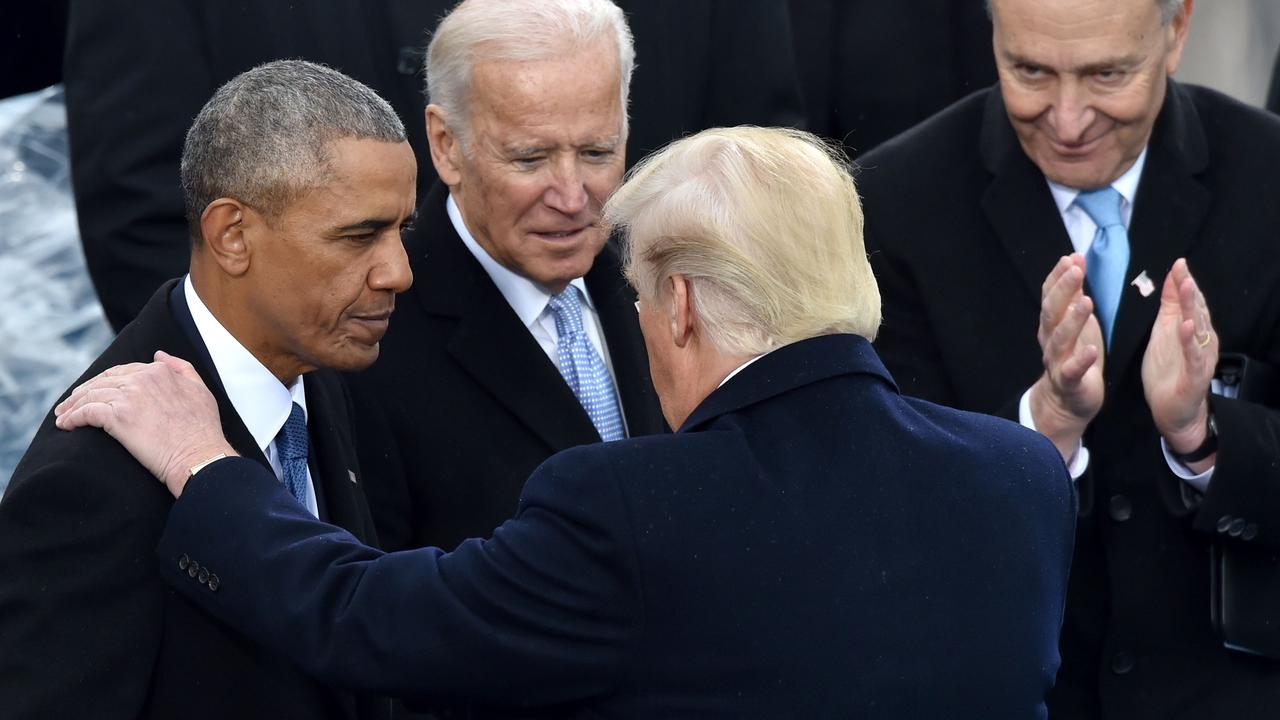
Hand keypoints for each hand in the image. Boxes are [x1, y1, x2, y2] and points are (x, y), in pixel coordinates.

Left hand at [55, 351, 235, 495]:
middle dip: (83, 392)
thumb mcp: (200, 390)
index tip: (94, 393)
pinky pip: (86, 412)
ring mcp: (129, 397)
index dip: (105, 381)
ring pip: (90, 395)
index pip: (122, 371)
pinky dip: (72, 418)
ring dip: (72, 406)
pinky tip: (66, 425)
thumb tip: (159, 355)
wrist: (199, 455)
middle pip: (101, 381)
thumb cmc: (203, 430)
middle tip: (70, 404)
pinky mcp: (117, 417)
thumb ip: (181, 368)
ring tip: (63, 416)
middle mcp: (142, 379)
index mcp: (159, 372)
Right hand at [1029, 254, 1105, 460]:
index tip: (1070, 257)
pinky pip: (1073, 370)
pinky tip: (1092, 349)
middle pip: (1053, 312)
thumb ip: (1071, 295)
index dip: (1058, 277)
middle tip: (1076, 270)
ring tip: (1087, 302)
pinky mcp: (1070, 382)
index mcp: (1051, 324)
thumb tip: (1073, 260)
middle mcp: (1050, 339)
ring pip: (1061, 339)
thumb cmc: (1073, 355)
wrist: (1066, 400)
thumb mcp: (1073, 322)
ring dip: (1073, 320)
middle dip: (1063, 290)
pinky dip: (1081, 360)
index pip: (1050, 296)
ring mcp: (1057, 360)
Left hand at [1142, 259, 1216, 462]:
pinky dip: (1190, 341)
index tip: (1178, 263)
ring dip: (1193, 309)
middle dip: (1190, 290)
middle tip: (1182, 269)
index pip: (1191, 302)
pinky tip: (1187, 327)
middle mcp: (1201, 340)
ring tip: (1187, 289)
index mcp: (1193, 329)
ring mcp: (1200, 358)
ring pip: (1198, 329)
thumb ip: (1171, 307)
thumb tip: (1173, 277)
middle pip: (1197, 311)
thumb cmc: (1168, 370)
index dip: (1184, 282)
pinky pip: (1194, 356)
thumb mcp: (1164, 333)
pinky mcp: (1195, 376)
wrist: (1172, 410)